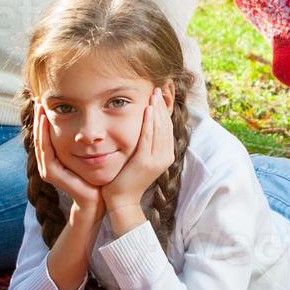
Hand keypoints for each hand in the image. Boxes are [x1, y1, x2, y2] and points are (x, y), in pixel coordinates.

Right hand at [33, 105, 102, 222]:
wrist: (99, 199)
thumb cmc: (99, 175)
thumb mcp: (92, 151)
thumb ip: (87, 138)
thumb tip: (93, 118)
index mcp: (57, 157)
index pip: (47, 133)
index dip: (45, 117)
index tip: (47, 98)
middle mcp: (49, 162)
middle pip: (40, 135)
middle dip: (39, 116)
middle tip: (39, 97)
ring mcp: (49, 169)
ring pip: (40, 141)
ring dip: (39, 123)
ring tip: (40, 106)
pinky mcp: (52, 174)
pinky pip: (45, 151)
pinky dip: (44, 136)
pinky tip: (45, 121)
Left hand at [102, 87, 175, 218]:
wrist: (121, 200)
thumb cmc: (126, 179)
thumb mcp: (140, 158)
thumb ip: (145, 143)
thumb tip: (145, 126)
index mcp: (166, 155)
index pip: (167, 128)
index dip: (165, 110)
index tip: (160, 95)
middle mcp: (165, 157)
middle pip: (166, 125)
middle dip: (162, 106)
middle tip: (159, 88)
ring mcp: (156, 160)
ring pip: (159, 129)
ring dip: (157, 109)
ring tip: (155, 93)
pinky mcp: (145, 161)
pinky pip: (148, 137)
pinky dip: (149, 122)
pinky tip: (148, 109)